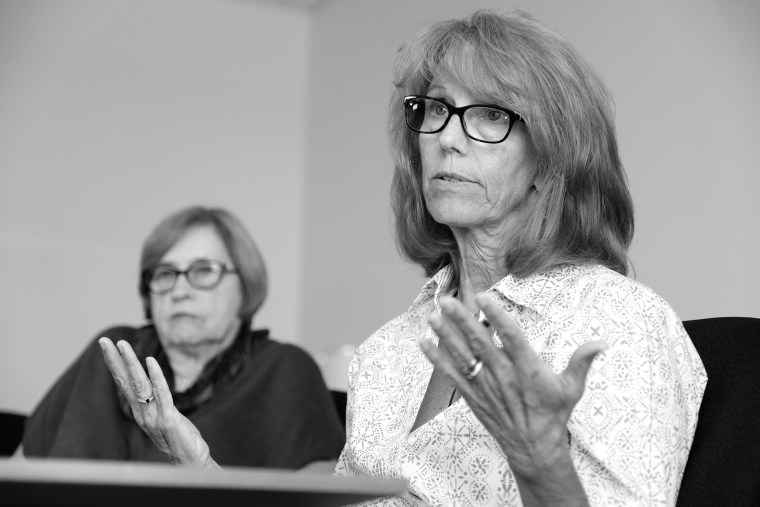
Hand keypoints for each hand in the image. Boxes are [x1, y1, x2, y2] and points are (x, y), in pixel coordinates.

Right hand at [98, 337, 217, 467]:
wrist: (191, 462)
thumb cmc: (180, 438)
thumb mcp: (163, 416)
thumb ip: (156, 401)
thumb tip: (151, 384)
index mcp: (140, 410)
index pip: (124, 383)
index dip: (115, 364)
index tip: (106, 346)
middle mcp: (142, 413)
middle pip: (126, 382)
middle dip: (116, 360)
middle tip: (105, 341)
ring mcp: (154, 416)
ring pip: (139, 384)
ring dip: (130, 363)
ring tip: (123, 345)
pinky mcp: (169, 418)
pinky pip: (161, 394)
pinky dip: (156, 376)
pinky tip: (150, 361)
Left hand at [420, 294, 605, 480]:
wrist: (534, 449)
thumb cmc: (553, 415)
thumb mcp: (572, 388)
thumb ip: (582, 362)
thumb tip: (602, 342)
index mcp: (528, 370)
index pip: (511, 338)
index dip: (497, 317)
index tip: (484, 297)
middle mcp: (504, 376)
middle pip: (480, 344)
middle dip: (463, 322)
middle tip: (449, 301)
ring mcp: (486, 386)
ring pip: (463, 357)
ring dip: (446, 336)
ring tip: (433, 316)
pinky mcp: (473, 396)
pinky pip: (452, 375)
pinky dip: (437, 359)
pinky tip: (425, 342)